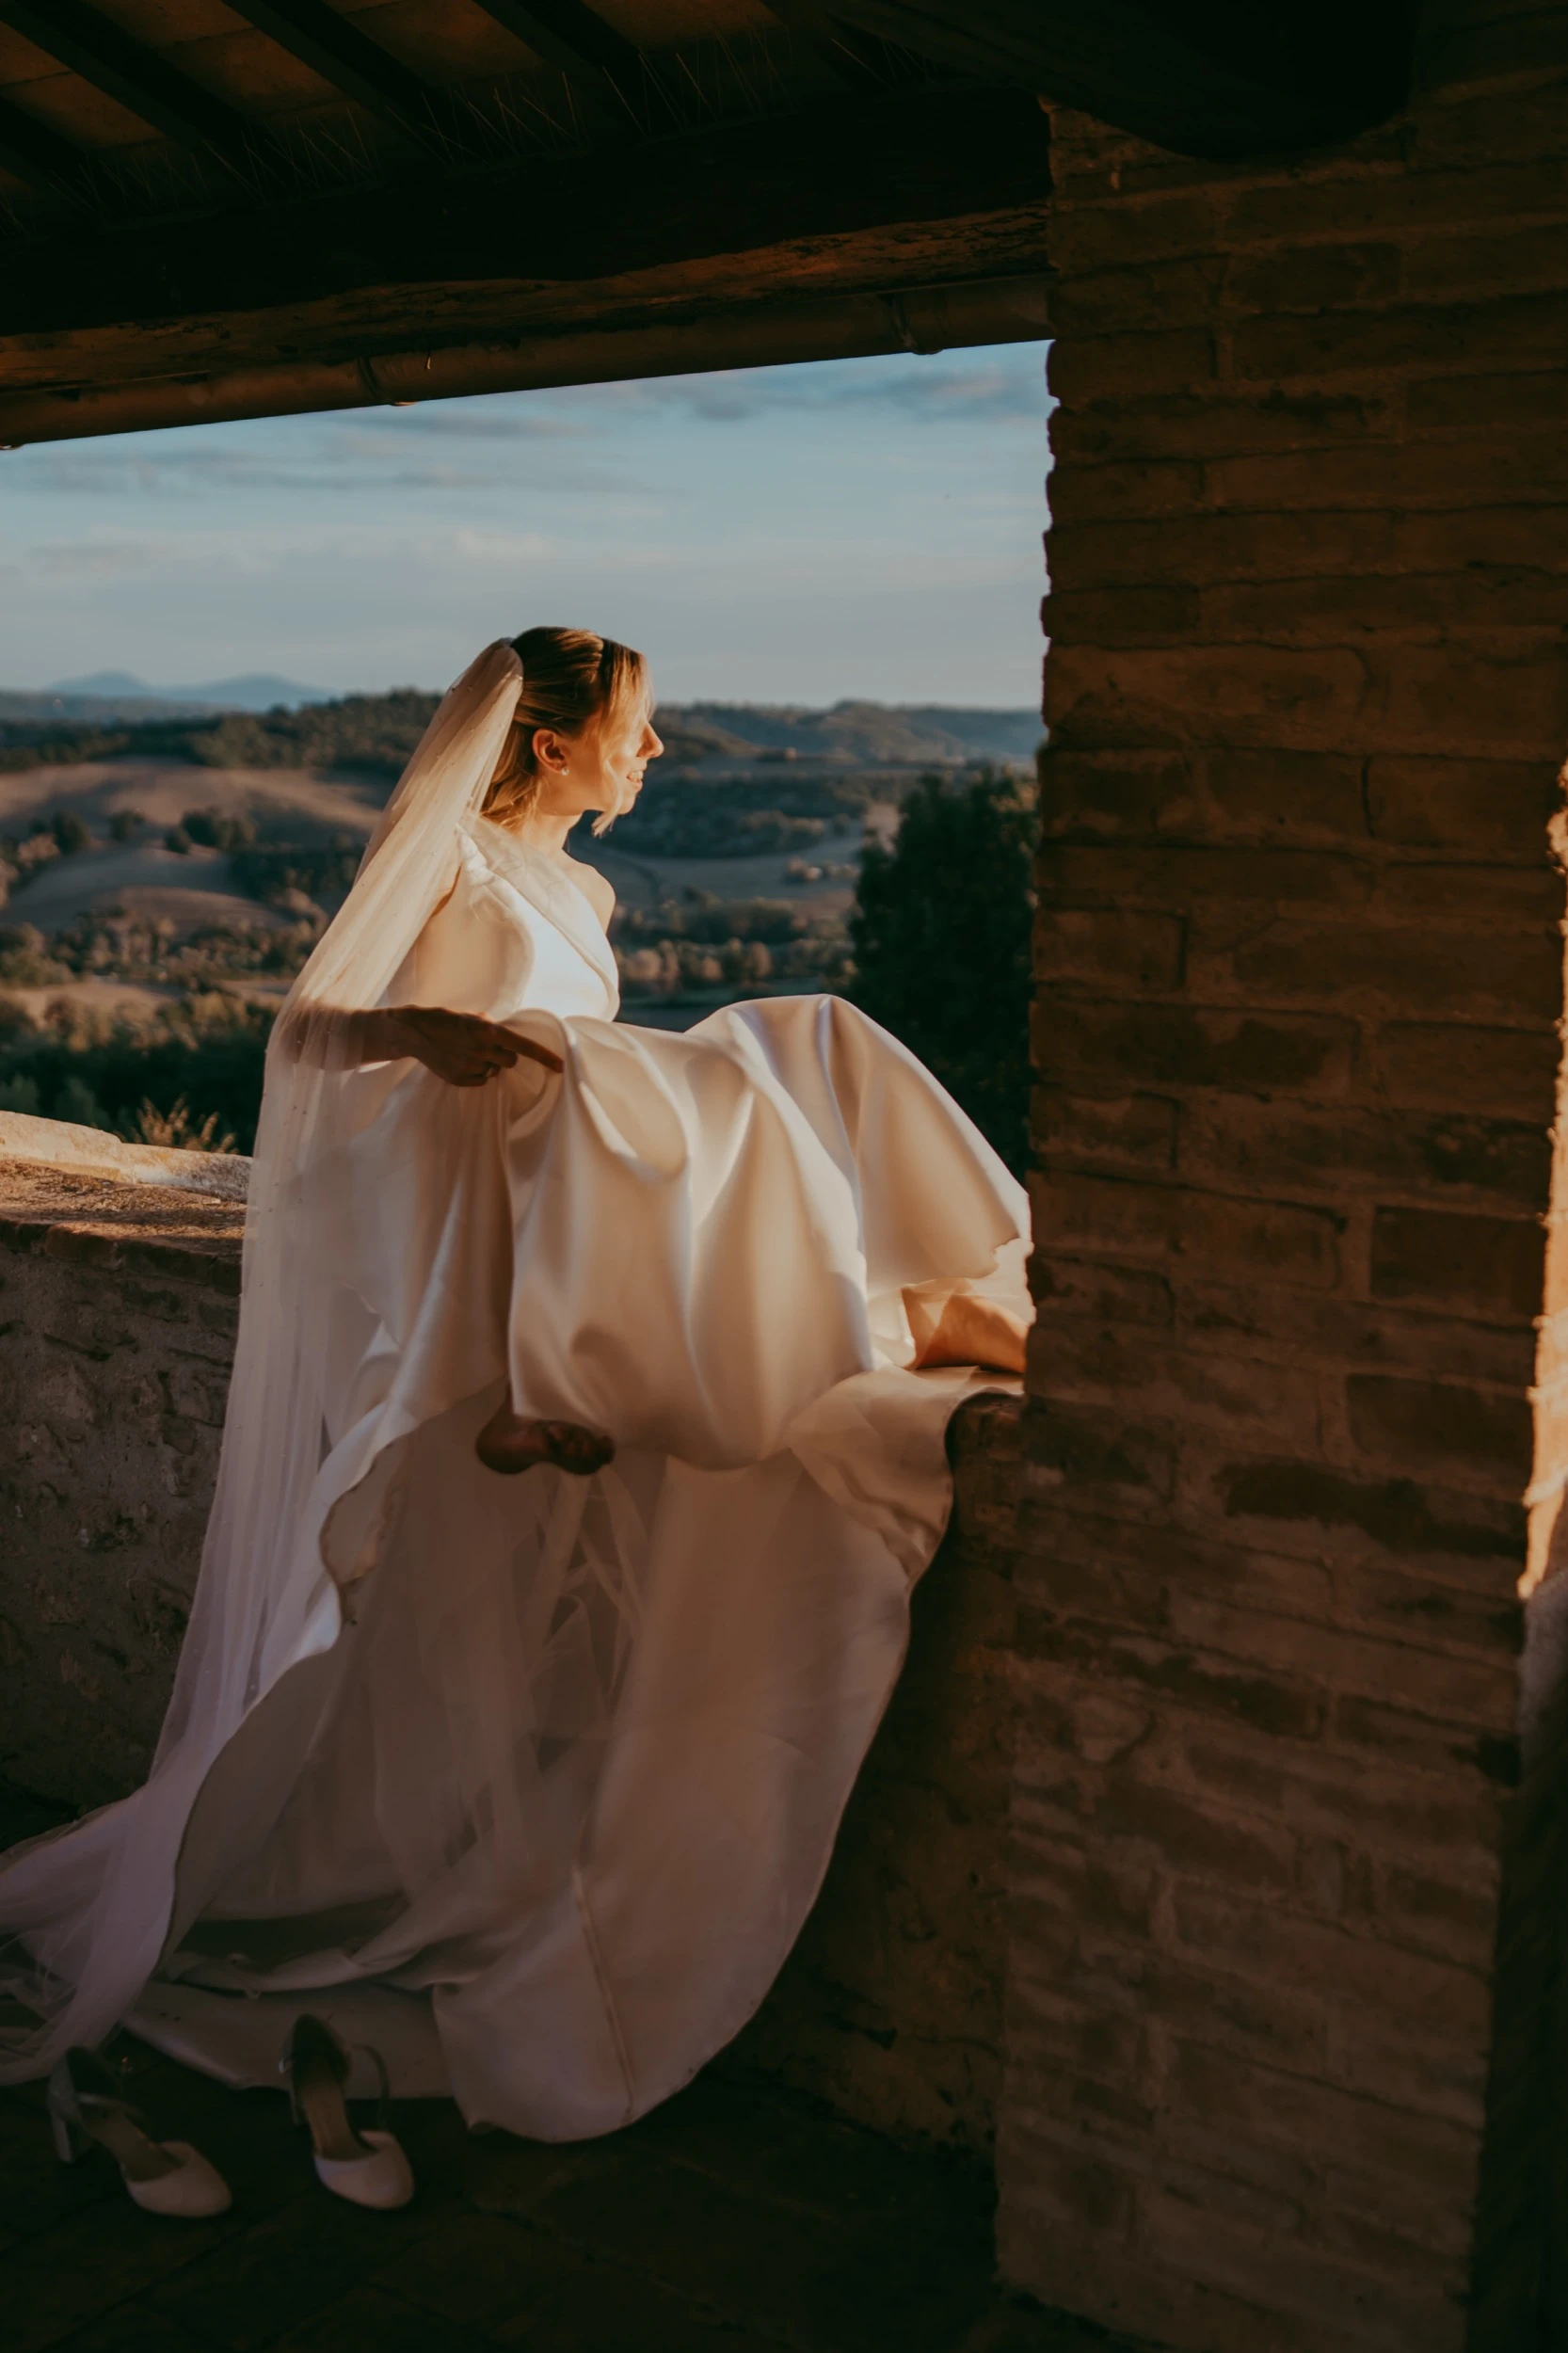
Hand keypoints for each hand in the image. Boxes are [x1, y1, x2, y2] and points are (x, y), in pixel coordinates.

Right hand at [383, 1005, 562, 1086]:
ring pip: (494, 1071)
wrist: (416, 1032)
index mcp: (489, 1031)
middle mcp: (482, 1050)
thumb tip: (513, 1041)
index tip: (562, 1066)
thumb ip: (495, 1028)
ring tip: (467, 1051)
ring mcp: (470, 1067)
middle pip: (511, 1061)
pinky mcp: (459, 1079)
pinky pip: (481, 1080)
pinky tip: (460, 1060)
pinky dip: (475, 1072)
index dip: (544, 1057)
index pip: (524, 1046)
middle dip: (504, 1055)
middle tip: (486, 1045)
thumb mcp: (474, 1017)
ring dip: (487, 1062)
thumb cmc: (450, 1021)